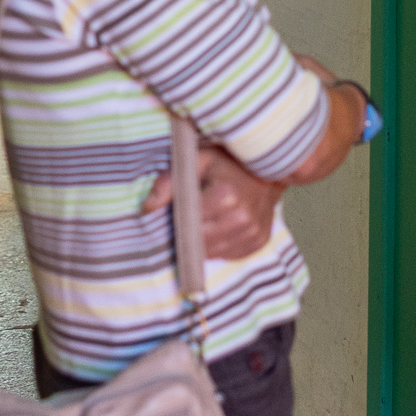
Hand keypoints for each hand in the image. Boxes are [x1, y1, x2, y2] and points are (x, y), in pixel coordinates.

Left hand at [141, 147, 282, 261]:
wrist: (269, 165)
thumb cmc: (228, 161)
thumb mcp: (195, 161)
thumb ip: (167, 184)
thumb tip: (146, 210)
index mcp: (225, 197)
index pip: (187, 227)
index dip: (176, 225)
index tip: (173, 218)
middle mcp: (241, 219)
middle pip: (199, 243)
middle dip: (188, 235)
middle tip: (187, 219)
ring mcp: (252, 233)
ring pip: (213, 253)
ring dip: (204, 242)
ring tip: (205, 221)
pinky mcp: (258, 242)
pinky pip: (229, 254)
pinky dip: (220, 245)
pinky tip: (221, 226)